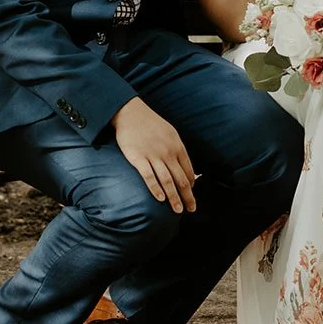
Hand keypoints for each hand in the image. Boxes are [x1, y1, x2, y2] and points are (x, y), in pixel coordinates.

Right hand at [111, 98, 196, 213]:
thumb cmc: (151, 123)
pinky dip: (155, 189)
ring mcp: (153, 156)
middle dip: (188, 197)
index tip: (192, 196)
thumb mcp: (170, 133)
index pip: (188, 171)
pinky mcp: (138, 158)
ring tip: (178, 210)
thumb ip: (177, 150)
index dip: (192, 186)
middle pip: (181, 179)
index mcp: (177, 146)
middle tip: (191, 209)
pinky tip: (160, 199)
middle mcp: (168, 152)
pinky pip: (149, 177)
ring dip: (174, 198)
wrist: (131, 113)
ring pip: (167, 181)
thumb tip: (184, 166)